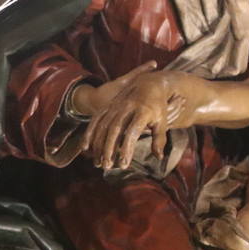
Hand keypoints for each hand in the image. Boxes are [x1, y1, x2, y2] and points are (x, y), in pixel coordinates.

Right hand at [80, 67, 196, 169]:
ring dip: (98, 145)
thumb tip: (158, 157)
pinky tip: (86, 148)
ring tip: (98, 163)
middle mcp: (127, 108)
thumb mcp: (162, 121)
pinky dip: (89, 134)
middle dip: (109, 149)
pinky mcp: (107, 106)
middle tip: (107, 166)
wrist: (148, 83)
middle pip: (114, 130)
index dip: (127, 148)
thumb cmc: (158, 106)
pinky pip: (96, 120)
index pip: (133, 132)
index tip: (124, 164)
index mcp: (143, 111)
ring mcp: (115, 106)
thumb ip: (159, 139)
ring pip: (103, 127)